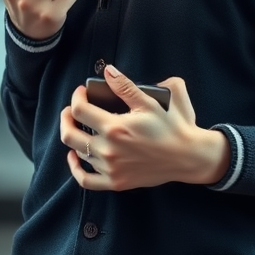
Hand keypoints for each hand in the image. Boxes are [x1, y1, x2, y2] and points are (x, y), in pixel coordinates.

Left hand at [60, 64, 229, 190]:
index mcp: (115, 127)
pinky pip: (86, 181)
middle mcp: (108, 150)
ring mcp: (111, 169)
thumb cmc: (172, 126)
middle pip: (70, 133)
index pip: (80, 110)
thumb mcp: (151, 101)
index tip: (82, 91)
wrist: (188, 156)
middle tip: (71, 108)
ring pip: (77, 153)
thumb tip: (108, 71)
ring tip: (77, 126)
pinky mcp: (116, 182)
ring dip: (72, 136)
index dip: (76, 97)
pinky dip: (75, 169)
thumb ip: (126, 86)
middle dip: (66, 117)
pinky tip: (74, 156)